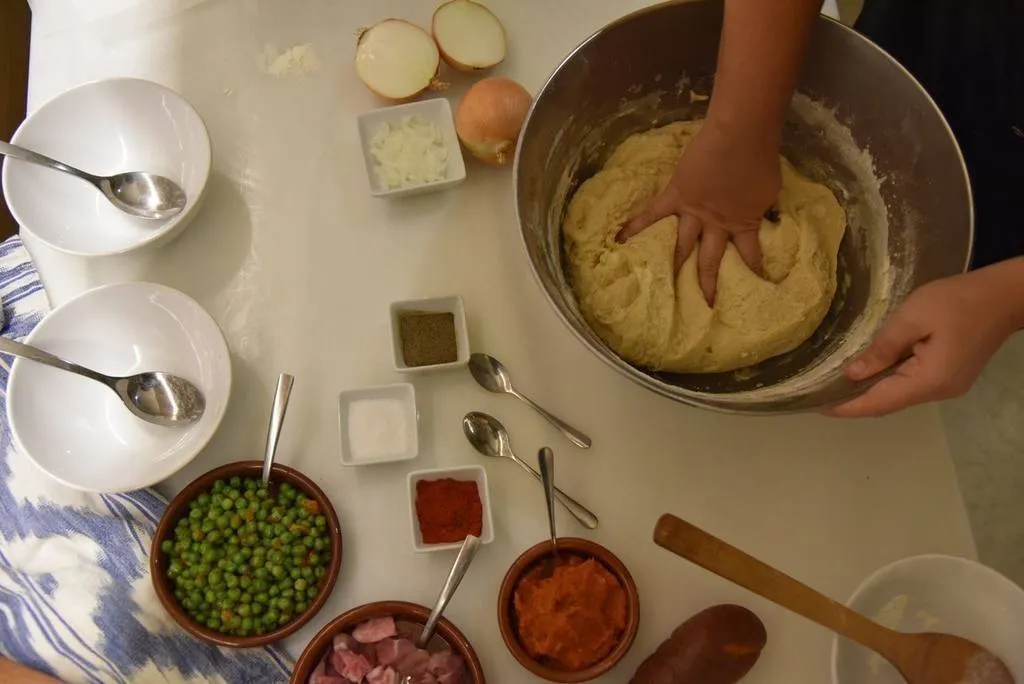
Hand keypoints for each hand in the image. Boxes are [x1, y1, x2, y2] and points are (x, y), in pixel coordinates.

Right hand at [615, 116, 780, 302]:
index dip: (754, 272)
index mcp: (742, 224)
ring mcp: (693, 213)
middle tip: (704, 305)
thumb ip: (760, 204)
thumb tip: (762, 208)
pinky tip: (620, 239)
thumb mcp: (769, 190)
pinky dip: (635, 225)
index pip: (750, 256)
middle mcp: (716, 225)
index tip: (755, 289)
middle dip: (707, 284)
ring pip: (681, 246)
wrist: (741, 136)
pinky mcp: (676, 196)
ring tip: (660, 286)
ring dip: (672, 265)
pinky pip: (652, 213)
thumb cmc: (762, 157)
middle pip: (710, 261)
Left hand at [826, 261, 1023, 417]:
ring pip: (900, 395)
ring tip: (836, 385)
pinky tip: (868, 372)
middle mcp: (938, 391)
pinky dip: (888, 382)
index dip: (848, 407)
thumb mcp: (912, 318)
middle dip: (855, 402)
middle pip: (888, 403)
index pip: (879, 403)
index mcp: (928, 380)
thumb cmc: (957, 301)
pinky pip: (911, 385)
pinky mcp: (950, 375)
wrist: (1004, 296)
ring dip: (870, 392)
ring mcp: (947, 386)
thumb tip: (852, 374)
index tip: (818, 407)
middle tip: (819, 394)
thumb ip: (882, 348)